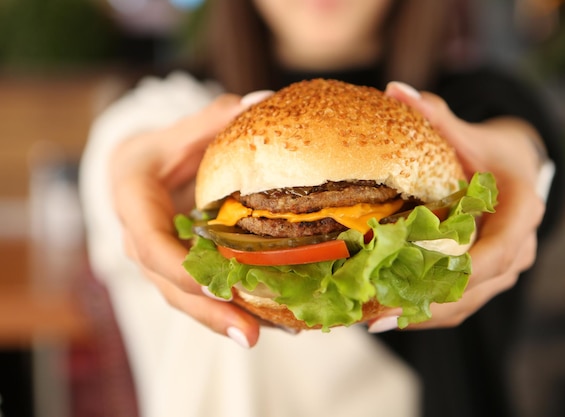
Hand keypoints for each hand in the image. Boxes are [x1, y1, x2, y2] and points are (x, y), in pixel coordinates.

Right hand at [110, 90, 273, 347]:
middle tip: (250, 334)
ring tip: (268, 335)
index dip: (180, 269)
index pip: (149, 244)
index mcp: (133, 204)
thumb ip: (215, 120)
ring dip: (225, 321)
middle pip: (171, 286)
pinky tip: (272, 322)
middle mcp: (141, 243)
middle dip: (210, 313)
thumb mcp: (180, 131)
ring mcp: (160, 262)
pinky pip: (203, 295)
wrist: (139, 173)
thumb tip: (261, 100)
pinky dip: (233, 309)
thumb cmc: (160, 150)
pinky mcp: (180, 271)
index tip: (217, 286)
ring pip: (187, 300)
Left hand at [368, 81, 546, 331]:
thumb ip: (436, 116)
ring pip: (467, 302)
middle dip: (426, 302)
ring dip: (422, 313)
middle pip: (475, 288)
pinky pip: (461, 303)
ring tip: (373, 319)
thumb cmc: (491, 151)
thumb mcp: (469, 133)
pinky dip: (427, 310)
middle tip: (377, 312)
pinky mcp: (489, 279)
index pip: (495, 253)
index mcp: (522, 211)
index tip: (415, 285)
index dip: (456, 274)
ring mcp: (506, 267)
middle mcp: (520, 246)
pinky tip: (389, 315)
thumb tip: (395, 90)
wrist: (515, 170)